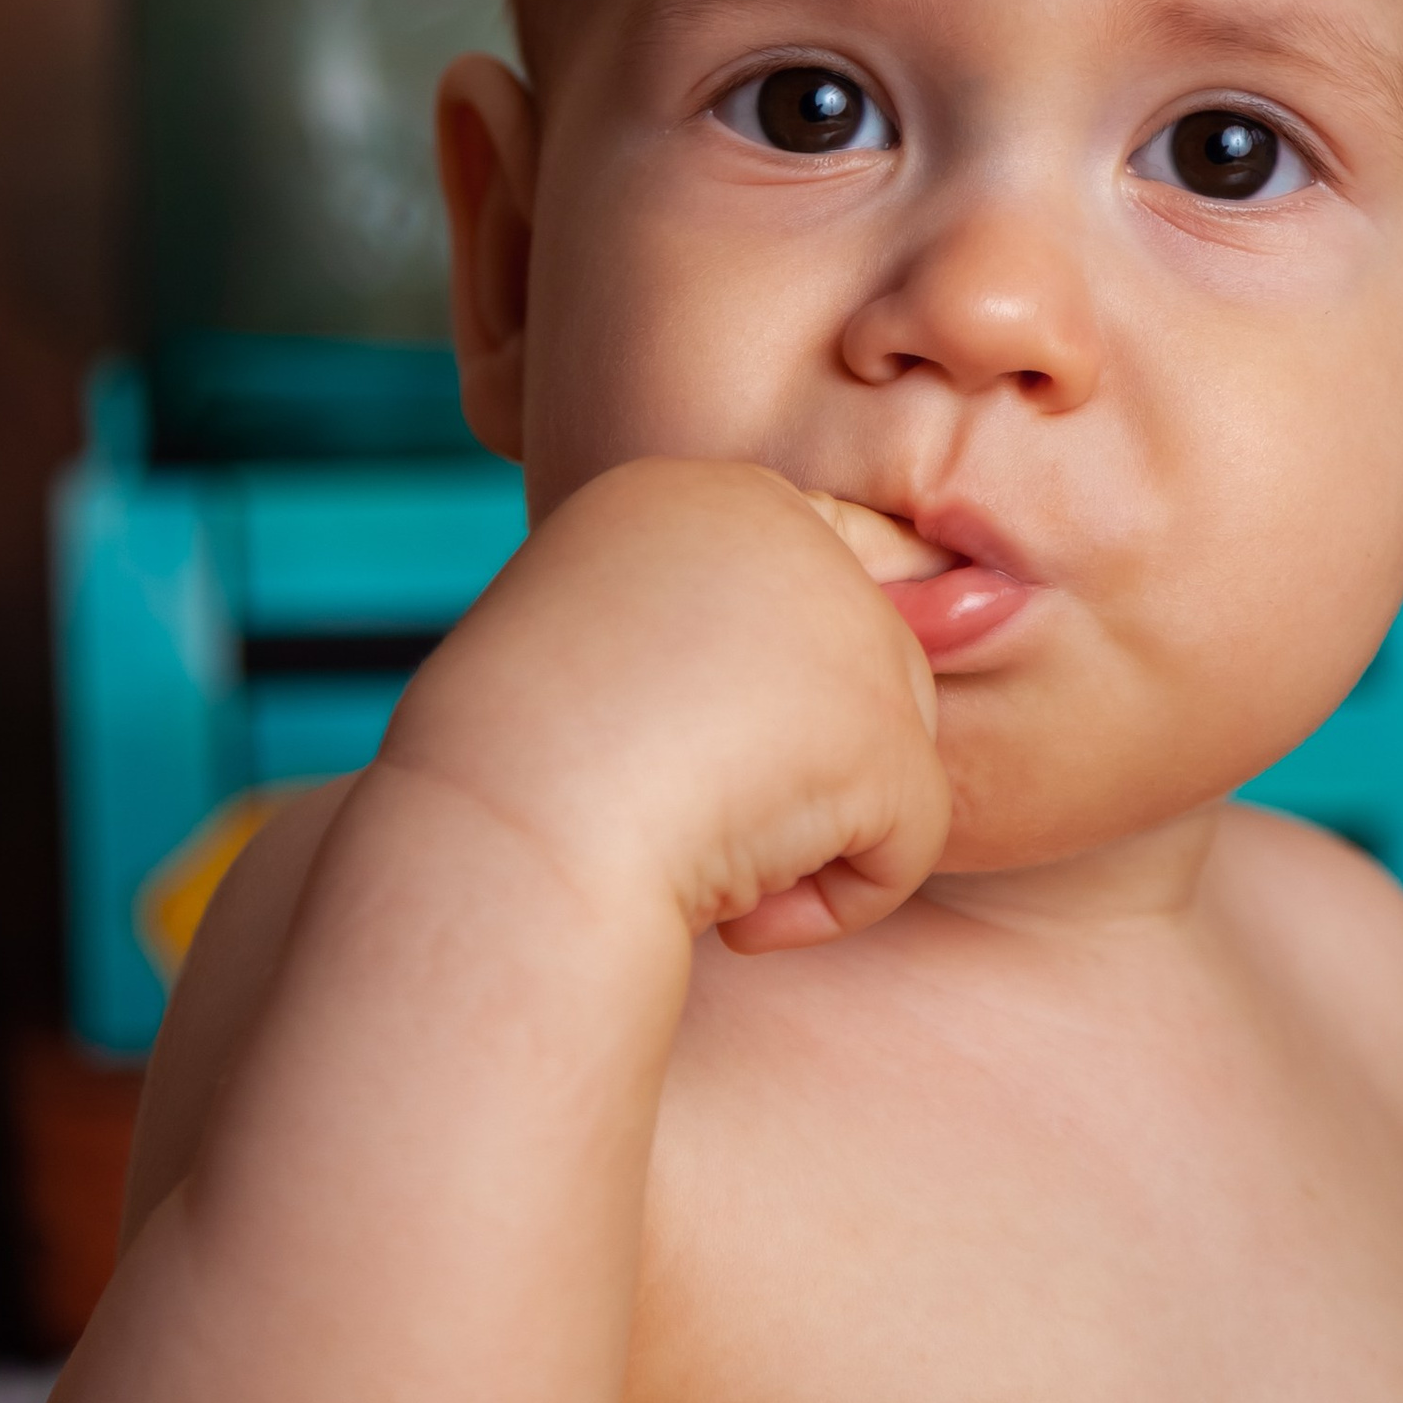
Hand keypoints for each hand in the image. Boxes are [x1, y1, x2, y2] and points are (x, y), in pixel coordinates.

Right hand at [380, 458, 949, 954]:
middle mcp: (787, 530)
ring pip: (888, 754)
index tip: (662, 743)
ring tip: (689, 846)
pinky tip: (737, 908)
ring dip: (804, 834)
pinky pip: (904, 842)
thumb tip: (816, 704)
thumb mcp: (594, 663)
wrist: (497, 843)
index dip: (755, 688)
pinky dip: (831, 904)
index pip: (795, 581)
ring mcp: (845, 625)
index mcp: (691, 494)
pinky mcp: (883, 731)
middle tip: (664, 806)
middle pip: (859, 667)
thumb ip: (705, 649)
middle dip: (787, 766)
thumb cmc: (507, 779)